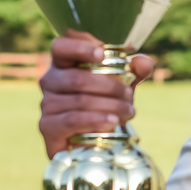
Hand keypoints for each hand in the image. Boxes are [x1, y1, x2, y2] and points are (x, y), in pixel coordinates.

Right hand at [37, 32, 156, 154]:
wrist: (91, 143)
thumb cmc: (104, 105)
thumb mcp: (122, 85)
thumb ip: (135, 71)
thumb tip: (143, 62)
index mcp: (64, 63)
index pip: (62, 46)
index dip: (80, 47)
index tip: (102, 53)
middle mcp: (50, 80)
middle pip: (77, 78)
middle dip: (110, 86)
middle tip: (130, 95)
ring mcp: (47, 103)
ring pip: (80, 100)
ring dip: (110, 105)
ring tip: (129, 111)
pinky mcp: (48, 126)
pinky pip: (73, 119)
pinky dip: (96, 119)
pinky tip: (113, 121)